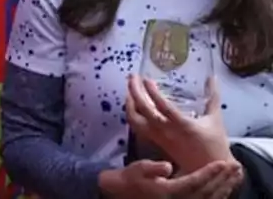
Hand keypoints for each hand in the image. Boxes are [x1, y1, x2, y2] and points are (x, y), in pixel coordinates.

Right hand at [99, 159, 240, 197]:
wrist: (123, 193)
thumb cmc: (130, 178)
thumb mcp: (138, 169)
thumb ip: (152, 168)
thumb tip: (168, 166)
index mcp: (170, 191)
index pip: (196, 181)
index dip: (210, 173)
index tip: (222, 163)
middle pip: (207, 191)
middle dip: (222, 179)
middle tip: (235, 166)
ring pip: (209, 198)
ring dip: (224, 187)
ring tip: (234, 175)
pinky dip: (218, 195)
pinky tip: (224, 187)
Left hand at [128, 74, 233, 174]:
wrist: (209, 168)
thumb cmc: (215, 144)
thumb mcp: (215, 119)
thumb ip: (213, 96)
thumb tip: (212, 78)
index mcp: (183, 125)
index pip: (163, 106)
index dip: (152, 92)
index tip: (146, 79)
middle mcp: (167, 131)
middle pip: (144, 111)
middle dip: (134, 92)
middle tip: (132, 77)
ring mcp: (159, 137)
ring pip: (136, 120)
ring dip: (129, 103)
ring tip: (129, 88)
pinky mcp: (155, 141)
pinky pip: (137, 127)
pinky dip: (132, 113)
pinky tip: (133, 104)